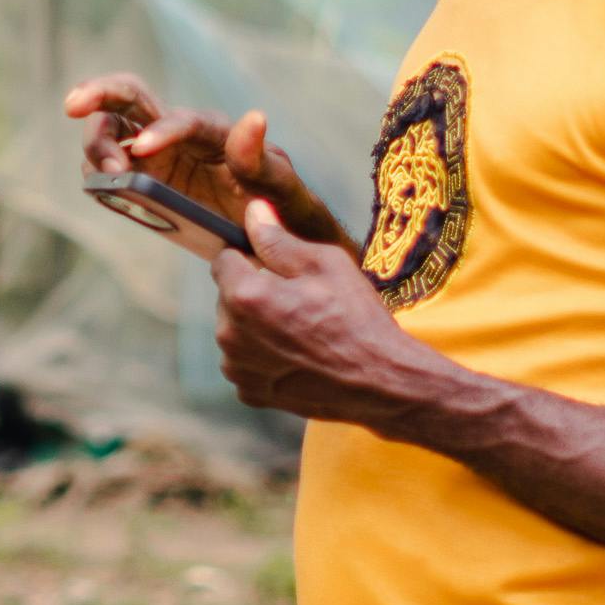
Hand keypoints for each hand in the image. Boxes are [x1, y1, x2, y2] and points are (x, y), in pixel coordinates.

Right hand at [63, 74, 350, 246]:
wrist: (272, 240)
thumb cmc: (283, 211)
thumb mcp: (281, 189)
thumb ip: (262, 160)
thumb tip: (253, 118)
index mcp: (213, 131)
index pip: (182, 119)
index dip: (161, 131)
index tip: (141, 152)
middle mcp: (178, 134)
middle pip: (130, 97)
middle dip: (99, 93)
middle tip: (72, 105)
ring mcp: (153, 156)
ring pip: (110, 130)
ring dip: (97, 145)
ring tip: (107, 176)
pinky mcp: (139, 180)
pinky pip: (107, 169)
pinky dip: (95, 172)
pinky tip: (101, 187)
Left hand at [210, 200, 419, 424]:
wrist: (381, 382)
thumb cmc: (357, 318)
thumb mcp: (325, 264)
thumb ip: (277, 239)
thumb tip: (252, 211)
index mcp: (246, 296)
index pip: (223, 260)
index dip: (249, 257)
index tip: (274, 265)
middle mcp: (230, 335)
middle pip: (228, 297)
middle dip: (254, 292)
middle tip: (298, 300)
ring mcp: (238, 368)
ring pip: (236, 330)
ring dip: (256, 325)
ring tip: (301, 330)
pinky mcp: (250, 393)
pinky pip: (246, 361)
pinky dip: (263, 356)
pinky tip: (297, 356)